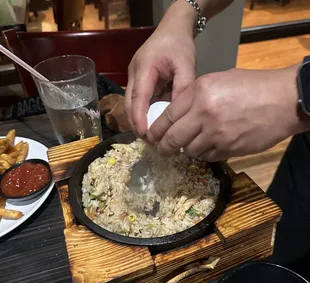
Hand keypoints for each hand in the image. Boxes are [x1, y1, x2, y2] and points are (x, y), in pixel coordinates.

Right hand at [125, 2, 196, 136]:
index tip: (144, 134)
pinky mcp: (138, 80)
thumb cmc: (179, 45)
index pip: (138, 97)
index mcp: (144, 67)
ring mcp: (134, 76)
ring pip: (132, 103)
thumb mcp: (186, 65)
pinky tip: (153, 122)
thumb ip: (183, 87)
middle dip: (136, 123)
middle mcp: (134, 73)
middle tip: (149, 140)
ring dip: (138, 119)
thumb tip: (180, 114)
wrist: (173, 28)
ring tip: (151, 135)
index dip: (139, 118)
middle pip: (130, 103)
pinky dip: (144, 112)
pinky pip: (139, 99)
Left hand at [147, 65, 304, 160]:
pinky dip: (205, 153)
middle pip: (173, 139)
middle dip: (164, 147)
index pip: (167, 116)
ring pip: (190, 151)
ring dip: (189, 149)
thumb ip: (195, 97)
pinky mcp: (229, 149)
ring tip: (195, 142)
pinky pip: (207, 157)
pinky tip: (212, 145)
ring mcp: (216, 134)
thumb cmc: (252, 85)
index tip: (152, 137)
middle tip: (162, 150)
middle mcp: (204, 114)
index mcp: (199, 92)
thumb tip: (179, 114)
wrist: (284, 100)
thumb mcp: (219, 80)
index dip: (156, 130)